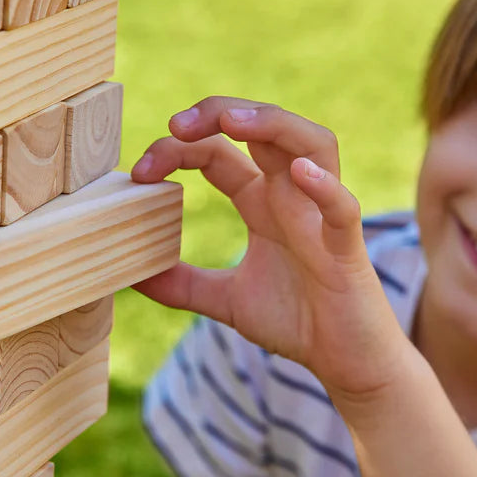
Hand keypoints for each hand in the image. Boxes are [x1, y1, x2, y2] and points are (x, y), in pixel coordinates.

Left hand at [131, 96, 408, 397]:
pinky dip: (325, 186)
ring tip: (232, 121)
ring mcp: (321, 215)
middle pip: (264, 129)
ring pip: (312, 144)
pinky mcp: (346, 247)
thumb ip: (181, 284)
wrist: (345, 362)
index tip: (139, 172)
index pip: (218, 152)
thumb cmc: (297, 322)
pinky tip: (299, 173)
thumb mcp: (225, 300)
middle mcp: (292, 196)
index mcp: (262, 202)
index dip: (177, 150)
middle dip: (219, 114)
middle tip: (176, 124)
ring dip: (273, 124)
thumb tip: (130, 275)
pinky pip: (342, 207)